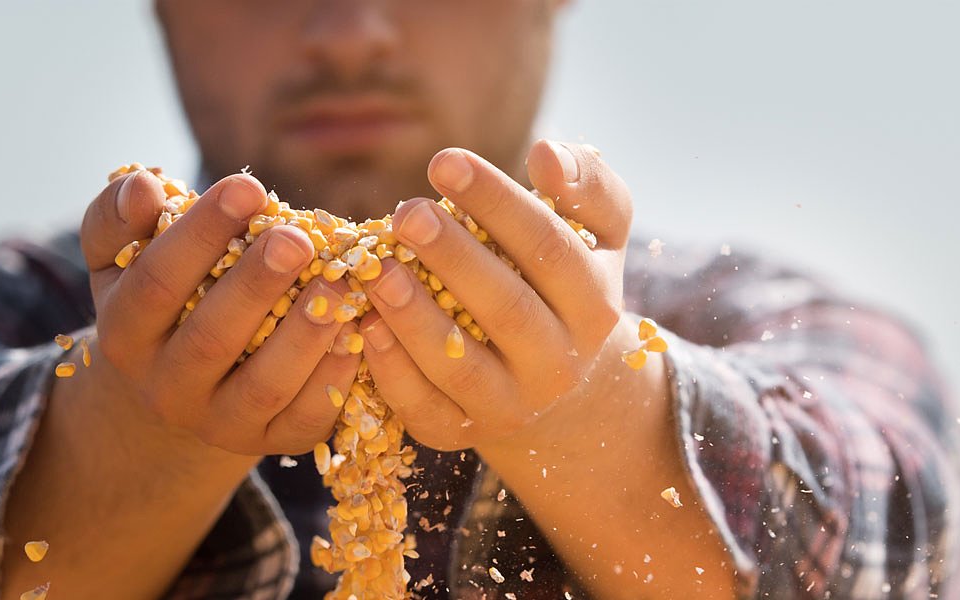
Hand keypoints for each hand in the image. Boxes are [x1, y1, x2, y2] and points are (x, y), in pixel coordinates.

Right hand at [78, 169, 360, 454]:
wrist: (177, 384)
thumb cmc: (158, 295)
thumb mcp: (121, 256)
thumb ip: (120, 216)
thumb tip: (142, 184)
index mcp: (124, 333)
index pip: (156, 283)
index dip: (201, 234)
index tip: (248, 186)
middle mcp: (165, 387)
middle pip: (211, 338)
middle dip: (257, 284)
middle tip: (297, 238)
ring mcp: (218, 422)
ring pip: (263, 385)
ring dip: (304, 334)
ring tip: (338, 283)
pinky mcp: (270, 441)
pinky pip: (305, 417)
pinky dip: (335, 376)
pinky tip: (359, 330)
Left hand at [358, 140, 632, 449]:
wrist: (558, 384)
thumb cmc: (564, 281)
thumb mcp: (596, 233)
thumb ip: (585, 184)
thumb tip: (545, 153)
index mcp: (594, 305)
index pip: (548, 247)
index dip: (496, 202)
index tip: (444, 161)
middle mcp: (558, 363)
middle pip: (505, 309)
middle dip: (452, 257)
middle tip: (406, 212)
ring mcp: (509, 407)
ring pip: (459, 366)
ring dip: (413, 316)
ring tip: (375, 268)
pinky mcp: (459, 434)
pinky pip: (422, 407)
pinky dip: (390, 369)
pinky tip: (362, 325)